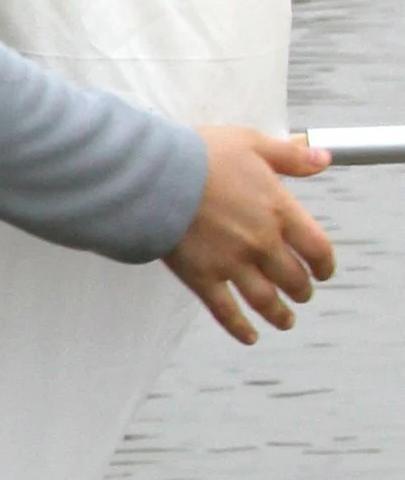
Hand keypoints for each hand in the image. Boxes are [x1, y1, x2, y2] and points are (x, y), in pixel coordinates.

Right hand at [166, 126, 333, 343]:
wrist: (154, 174)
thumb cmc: (200, 154)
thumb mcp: (251, 143)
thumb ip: (290, 156)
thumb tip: (323, 158)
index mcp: (279, 211)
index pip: (317, 248)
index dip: (325, 264)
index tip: (324, 271)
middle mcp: (262, 243)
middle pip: (294, 279)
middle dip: (302, 290)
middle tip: (301, 294)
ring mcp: (232, 263)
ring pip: (266, 300)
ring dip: (280, 314)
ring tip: (285, 321)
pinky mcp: (202, 277)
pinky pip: (226, 311)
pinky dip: (240, 327)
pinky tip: (250, 336)